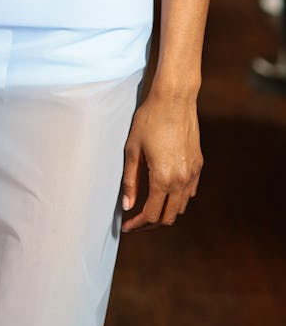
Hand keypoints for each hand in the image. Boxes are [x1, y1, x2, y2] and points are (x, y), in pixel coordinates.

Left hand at [121, 88, 202, 231]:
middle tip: (135, 222)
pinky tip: (163, 192)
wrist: (175, 99)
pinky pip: (189, 192)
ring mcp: (192, 173)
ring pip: (180, 206)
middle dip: (150, 224)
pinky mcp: (198, 165)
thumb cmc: (149, 120)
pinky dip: (176, 199)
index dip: (137, 224)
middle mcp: (181, 180)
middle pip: (168, 217)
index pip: (151, 215)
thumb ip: (130, 180)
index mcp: (163, 178)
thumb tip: (127, 206)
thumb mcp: (132, 149)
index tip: (126, 226)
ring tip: (147, 208)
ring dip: (164, 212)